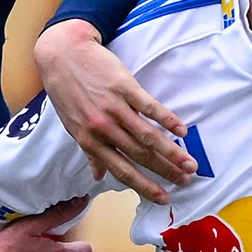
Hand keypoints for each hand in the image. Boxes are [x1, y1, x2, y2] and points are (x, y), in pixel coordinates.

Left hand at [34, 19, 195, 203]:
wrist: (62, 54)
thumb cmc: (66, 90)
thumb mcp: (71, 125)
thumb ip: (89, 152)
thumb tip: (98, 175)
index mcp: (90, 141)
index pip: (122, 170)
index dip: (144, 186)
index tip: (162, 197)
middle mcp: (103, 128)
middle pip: (140, 155)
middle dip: (165, 171)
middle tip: (186, 180)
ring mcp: (114, 107)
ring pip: (147, 136)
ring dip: (171, 152)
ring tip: (190, 164)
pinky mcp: (124, 86)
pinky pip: (149, 107)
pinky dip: (167, 119)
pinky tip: (182, 130)